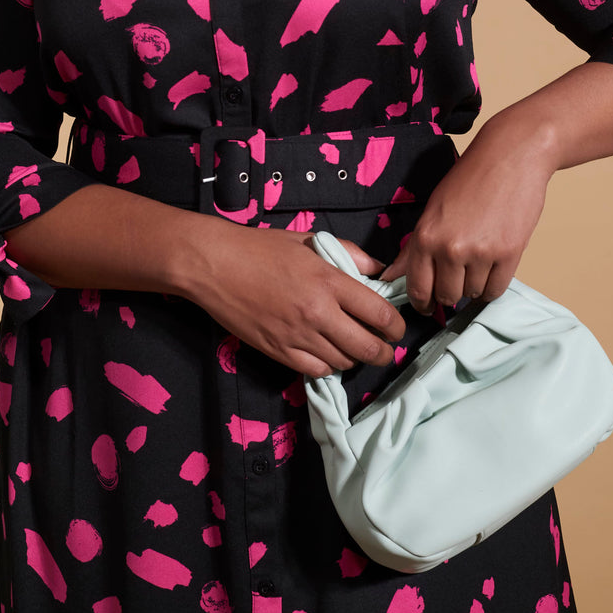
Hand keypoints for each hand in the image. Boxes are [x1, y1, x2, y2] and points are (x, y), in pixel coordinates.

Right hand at [184, 226, 405, 377]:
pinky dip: (328, 366)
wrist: (214, 264)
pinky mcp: (277, 351)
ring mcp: (297, 336)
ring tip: (354, 348)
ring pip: (343, 362)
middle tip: (386, 349)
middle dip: (385, 352)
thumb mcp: (309, 241)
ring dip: (355, 358)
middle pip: (367, 347)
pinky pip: (315, 371)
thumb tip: (378, 271)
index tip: (398, 328)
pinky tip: (327, 354)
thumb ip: (349, 255)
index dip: (397, 326)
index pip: (380, 314)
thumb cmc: (260, 248)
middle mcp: (317, 312)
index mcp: (329, 281)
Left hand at [382, 118, 552, 311]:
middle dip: (450, 291)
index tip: (427, 305)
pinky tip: (493, 266)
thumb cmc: (470, 178)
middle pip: (445, 296)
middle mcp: (449, 248)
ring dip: (474, 285)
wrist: (510, 156)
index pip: (417, 288)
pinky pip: (496, 290)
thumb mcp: (433, 209)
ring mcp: (480, 253)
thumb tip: (389, 276)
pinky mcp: (508, 254)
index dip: (422, 302)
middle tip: (458, 274)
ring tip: (478, 258)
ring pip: (472, 294)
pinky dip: (493, 284)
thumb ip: (412, 248)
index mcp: (425, 236)